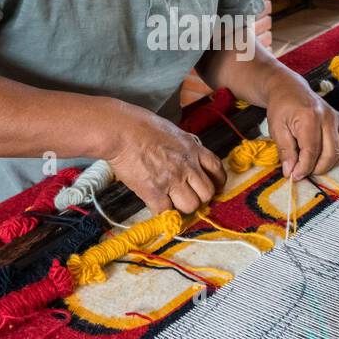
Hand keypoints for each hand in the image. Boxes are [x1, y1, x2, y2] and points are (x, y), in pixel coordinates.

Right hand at [104, 104, 225, 214]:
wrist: (121, 131)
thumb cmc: (140, 125)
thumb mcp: (172, 132)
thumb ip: (183, 148)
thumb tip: (186, 159)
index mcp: (193, 149)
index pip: (217, 170)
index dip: (217, 182)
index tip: (212, 187)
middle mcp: (187, 166)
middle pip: (207, 193)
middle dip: (200, 198)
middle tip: (188, 197)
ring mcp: (172, 180)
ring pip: (190, 206)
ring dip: (182, 207)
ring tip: (171, 202)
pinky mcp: (154, 191)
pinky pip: (166, 212)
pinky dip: (162, 213)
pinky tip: (156, 205)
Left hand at [265, 74, 338, 180]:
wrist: (291, 89)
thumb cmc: (281, 108)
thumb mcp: (276, 129)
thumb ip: (285, 151)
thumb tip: (291, 172)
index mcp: (310, 117)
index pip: (312, 152)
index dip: (303, 168)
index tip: (294, 176)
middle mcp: (328, 118)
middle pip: (331, 154)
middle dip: (317, 169)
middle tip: (302, 172)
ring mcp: (338, 119)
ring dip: (328, 164)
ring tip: (311, 164)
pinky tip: (324, 156)